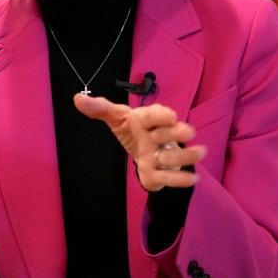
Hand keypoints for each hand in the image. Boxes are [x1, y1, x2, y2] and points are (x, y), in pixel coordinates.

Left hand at [73, 94, 206, 191]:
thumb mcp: (115, 118)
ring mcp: (161, 154)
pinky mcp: (160, 172)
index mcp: (145, 120)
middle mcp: (156, 136)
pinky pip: (169, 176)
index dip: (161, 115)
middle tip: (188, 132)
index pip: (153, 115)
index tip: (171, 114)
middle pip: (166, 134)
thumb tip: (77, 98)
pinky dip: (179, 179)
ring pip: (171, 155)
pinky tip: (192, 179)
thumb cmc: (131, 129)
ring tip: (200, 153)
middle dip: (176, 133)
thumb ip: (99, 109)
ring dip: (185, 155)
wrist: (141, 148)